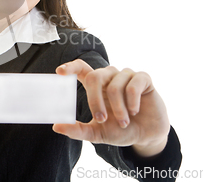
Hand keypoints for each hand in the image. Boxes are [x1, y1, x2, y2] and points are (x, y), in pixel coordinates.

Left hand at [53, 59, 170, 157]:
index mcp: (97, 85)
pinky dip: (132, 102)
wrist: (146, 135)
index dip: (71, 67)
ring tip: (124, 122)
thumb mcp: (97, 133)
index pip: (81, 68)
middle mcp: (110, 76)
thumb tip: (56, 126)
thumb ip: (78, 130)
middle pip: (94, 77)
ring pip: (115, 86)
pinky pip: (133, 85)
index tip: (60, 71)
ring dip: (118, 109)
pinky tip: (135, 111)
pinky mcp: (143, 78)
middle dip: (95, 100)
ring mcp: (126, 75)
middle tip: (101, 119)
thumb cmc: (120, 130)